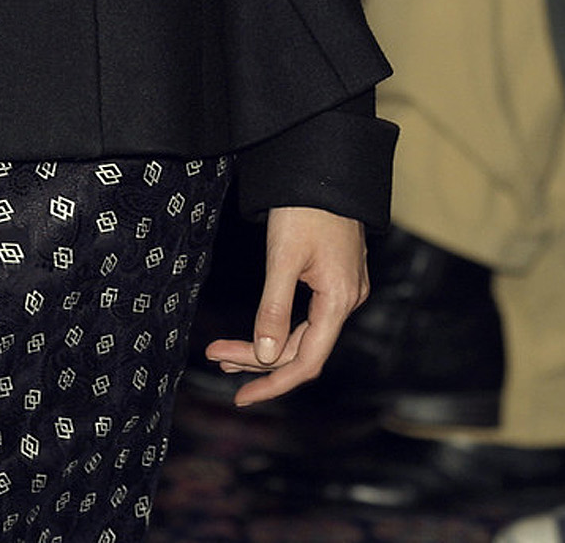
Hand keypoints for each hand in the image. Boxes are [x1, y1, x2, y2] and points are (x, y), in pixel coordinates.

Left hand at [205, 207, 367, 406]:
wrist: (325, 166)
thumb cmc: (305, 206)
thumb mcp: (283, 257)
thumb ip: (274, 308)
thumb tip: (267, 356)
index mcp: (339, 300)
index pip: (306, 361)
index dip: (273, 383)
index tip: (241, 398)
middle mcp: (347, 300)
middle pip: (301, 348)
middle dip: (258, 359)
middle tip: (216, 359)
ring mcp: (344, 288)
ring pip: (304, 332)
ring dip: (266, 344)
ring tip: (225, 353)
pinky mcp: (336, 276)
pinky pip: (309, 315)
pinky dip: (280, 325)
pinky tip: (259, 330)